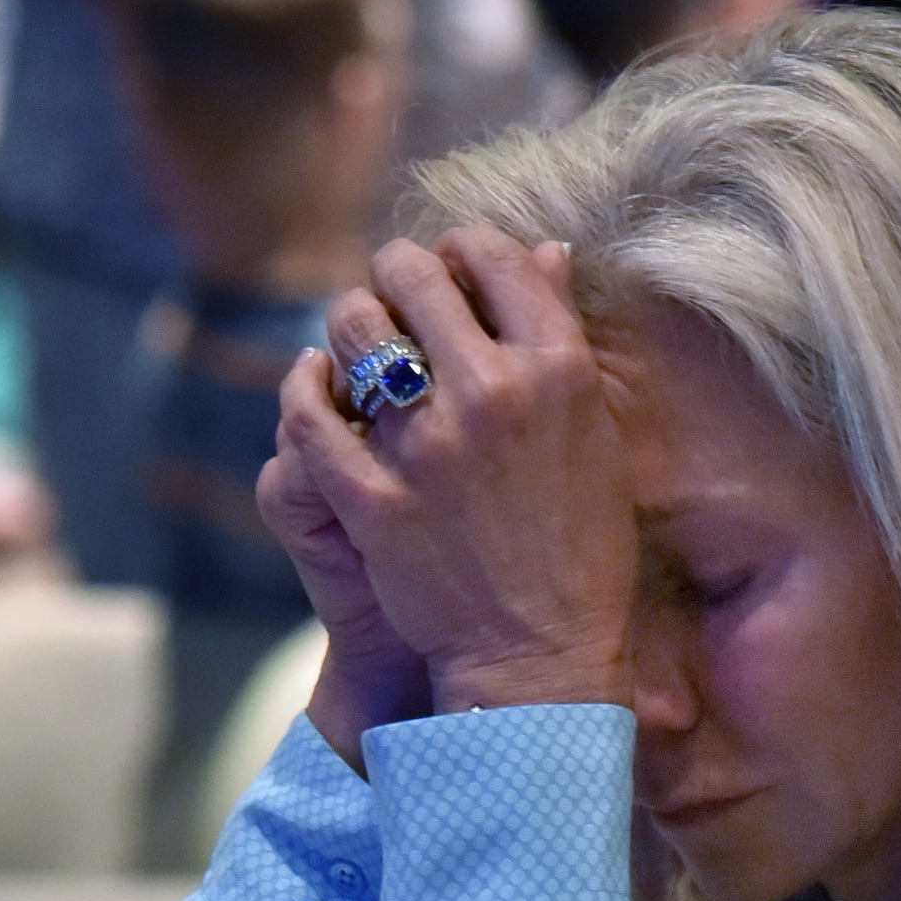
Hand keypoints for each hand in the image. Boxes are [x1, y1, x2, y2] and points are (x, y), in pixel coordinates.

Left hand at [262, 229, 638, 752]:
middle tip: (394, 295)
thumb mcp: (597, 433)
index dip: (464, 247)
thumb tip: (543, 252)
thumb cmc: (583, 547)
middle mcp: (491, 392)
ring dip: (347, 326)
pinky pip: (308, 411)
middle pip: (412, 277)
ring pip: (350, 331)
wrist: (540, 654)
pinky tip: (314, 389)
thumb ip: (563, 338)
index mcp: (558, 369)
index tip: (454, 264)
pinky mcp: (368, 494)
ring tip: (356, 346)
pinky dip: (303, 390)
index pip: (494, 256)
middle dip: (395, 274)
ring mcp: (424, 444)